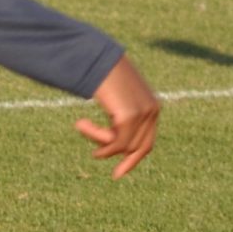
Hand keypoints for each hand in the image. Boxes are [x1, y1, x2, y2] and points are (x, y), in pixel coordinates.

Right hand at [73, 54, 158, 178]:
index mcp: (152, 107)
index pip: (147, 143)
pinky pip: (114, 142)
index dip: (132, 160)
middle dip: (112, 152)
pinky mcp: (130, 116)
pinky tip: (80, 123)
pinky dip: (96, 137)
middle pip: (134, 148)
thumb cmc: (101, 74)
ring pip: (121, 146)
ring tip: (80, 124)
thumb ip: (120, 116)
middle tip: (94, 154)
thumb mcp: (116, 98)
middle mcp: (152, 111)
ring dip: (98, 140)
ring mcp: (143, 114)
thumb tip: (115, 145)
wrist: (96, 57)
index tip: (117, 174)